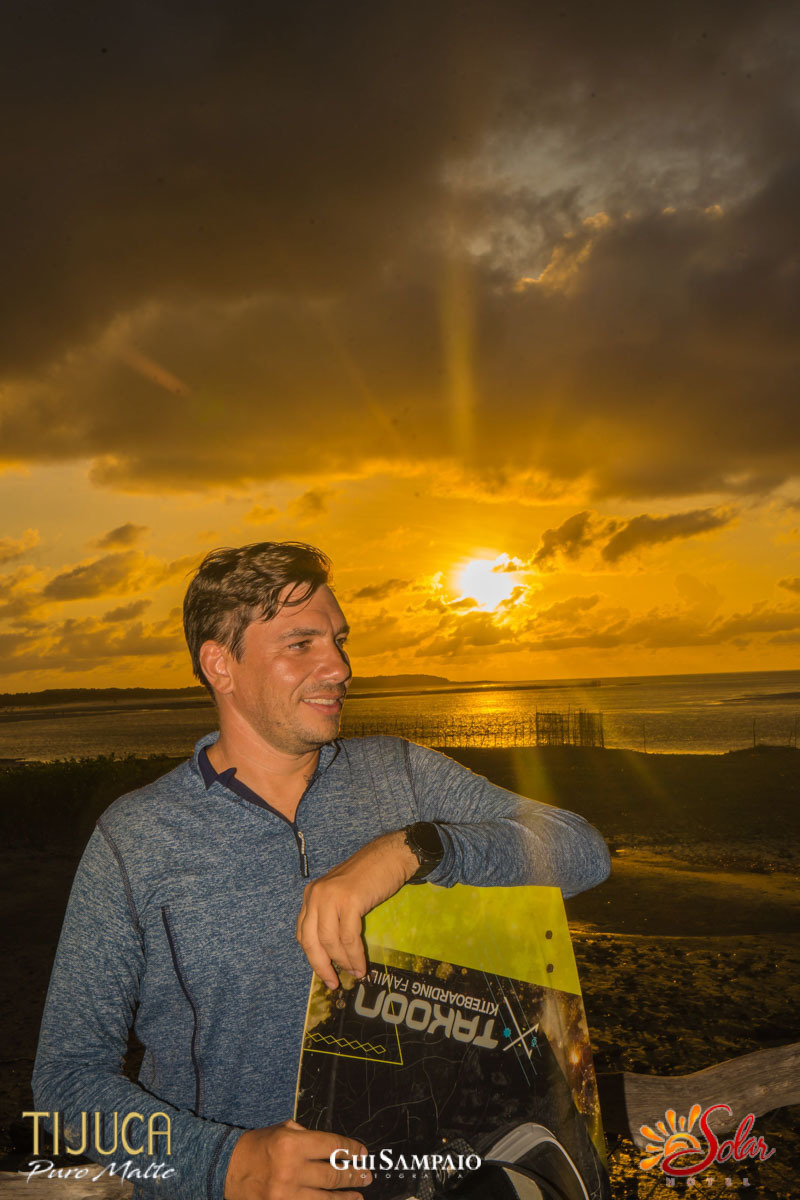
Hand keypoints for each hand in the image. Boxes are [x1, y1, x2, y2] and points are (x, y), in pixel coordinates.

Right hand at [225, 1119, 370, 1199]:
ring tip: (358, 1195)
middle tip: (366, 1176)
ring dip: (345, 1197)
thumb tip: (332, 1148)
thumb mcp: (282, 1130)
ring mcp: (285, 1195)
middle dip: (353, 1175)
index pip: (332, 1146)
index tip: (362, 1153)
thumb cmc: (256, 1147)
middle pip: (333, 1174)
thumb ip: (306, 1136)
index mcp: (292, 1144)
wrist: (226, 1169)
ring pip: (325, 1198)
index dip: (352, 1150)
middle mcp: (291, 1170)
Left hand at [296, 831, 418, 987]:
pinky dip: (355, 955)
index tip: (325, 973)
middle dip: (321, 966)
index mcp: (311, 894)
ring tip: (355, 973)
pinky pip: (348, 937)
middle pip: (311, 940)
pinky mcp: (349, 900)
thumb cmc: (370, 877)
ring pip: (330, 942)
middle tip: (333, 983)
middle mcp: (316, 895)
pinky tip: (362, 965)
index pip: (303, 933)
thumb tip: (332, 953)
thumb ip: (332, 916)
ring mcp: (331, 897)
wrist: (390, 856)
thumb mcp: (341, 894)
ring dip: (343, 963)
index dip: (313, 957)